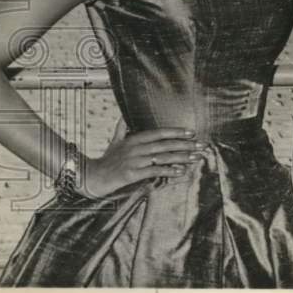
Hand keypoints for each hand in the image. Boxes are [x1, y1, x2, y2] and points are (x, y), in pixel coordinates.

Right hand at [81, 121, 203, 197]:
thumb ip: (121, 129)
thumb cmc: (106, 160)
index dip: (176, 132)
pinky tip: (180, 171)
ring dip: (181, 157)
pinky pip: (154, 171)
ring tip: (196, 158)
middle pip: (165, 144)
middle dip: (185, 145)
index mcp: (134, 139)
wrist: (91, 176)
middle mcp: (135, 147)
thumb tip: (123, 116)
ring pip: (162, 157)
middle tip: (201, 145)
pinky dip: (168, 171)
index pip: (159, 133)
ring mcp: (134, 160)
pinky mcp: (132, 173)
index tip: (191, 133)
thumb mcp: (114, 142)